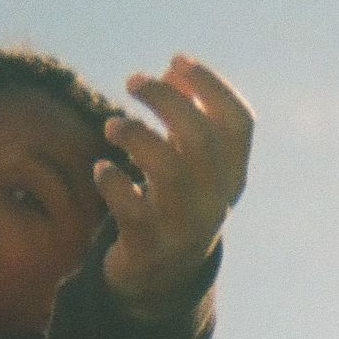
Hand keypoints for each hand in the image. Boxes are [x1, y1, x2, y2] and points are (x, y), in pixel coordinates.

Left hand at [99, 55, 250, 312]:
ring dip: (136, 136)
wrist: (162, 278)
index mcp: (232, 176)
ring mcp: (183, 226)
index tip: (175, 60)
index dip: (210, 86)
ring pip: (168, 170)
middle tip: (132, 80)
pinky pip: (132, 208)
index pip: (238, 123)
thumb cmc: (176, 203)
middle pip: (199, 138)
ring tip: (112, 126)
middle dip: (164, 100)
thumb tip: (173, 69)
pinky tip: (101, 169)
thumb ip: (189, 118)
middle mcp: (215, 201)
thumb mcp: (193, 164)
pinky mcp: (148, 246)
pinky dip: (113, 182)